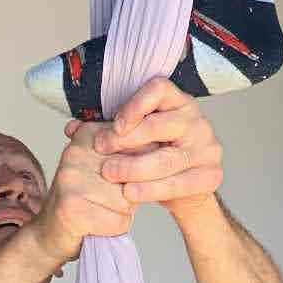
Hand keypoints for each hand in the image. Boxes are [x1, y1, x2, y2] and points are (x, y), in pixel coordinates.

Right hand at [32, 125, 136, 267]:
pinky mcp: (72, 207)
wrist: (50, 231)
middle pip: (135, 174)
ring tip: (102, 210)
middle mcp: (78, 151)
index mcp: (89, 134)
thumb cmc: (84, 197)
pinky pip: (119, 220)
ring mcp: (72, 178)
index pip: (139, 143)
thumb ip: (127, 150)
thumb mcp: (103, 164)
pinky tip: (98, 224)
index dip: (143, 168)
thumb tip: (161, 145)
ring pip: (129, 199)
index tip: (128, 179)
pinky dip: (115, 228)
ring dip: (123, 212)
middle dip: (132, 192)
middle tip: (111, 198)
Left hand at [79, 78, 224, 217]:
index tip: (115, 124)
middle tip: (101, 151)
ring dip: (134, 167)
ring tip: (110, 174)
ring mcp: (208, 149)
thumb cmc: (156, 154)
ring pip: (167, 158)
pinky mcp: (211, 176)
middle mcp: (197, 121)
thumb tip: (70, 128)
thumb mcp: (137, 138)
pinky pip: (178, 184)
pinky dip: (151, 189)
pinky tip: (130, 193)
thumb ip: (108, 129)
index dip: (136, 104)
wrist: (188, 189)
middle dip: (127, 140)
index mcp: (180, 102)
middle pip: (162, 125)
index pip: (160, 89)